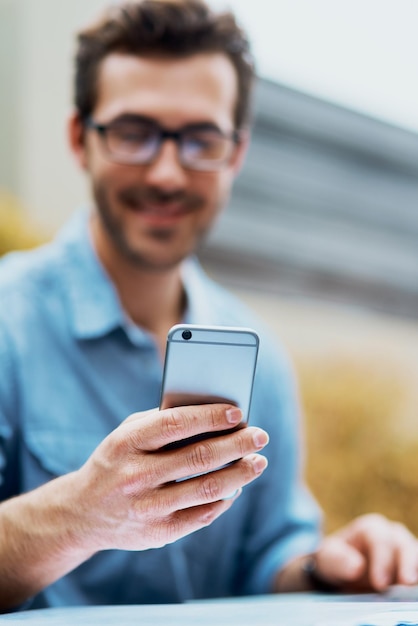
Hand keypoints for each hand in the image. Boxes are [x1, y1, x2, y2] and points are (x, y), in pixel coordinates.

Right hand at [73, 403, 268, 552]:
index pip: (175, 424)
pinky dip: (225, 499)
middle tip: (260, 435)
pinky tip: (237, 486)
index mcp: (127, 443)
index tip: (237, 412)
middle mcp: (135, 476)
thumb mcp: (127, 434)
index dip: (209, 417)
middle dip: (236, 444)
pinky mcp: (157, 533)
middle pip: (198, 457)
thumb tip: (213, 413)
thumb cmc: (117, 461)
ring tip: (258, 461)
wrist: (83, 512)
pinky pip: (202, 515)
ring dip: (240, 474)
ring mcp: (147, 508)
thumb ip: (162, 421)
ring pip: (206, 489)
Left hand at [311, 513, 417, 591]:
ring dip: (416, 568)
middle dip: (406, 562)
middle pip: (403, 543)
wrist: (342, 569)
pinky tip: (415, 589)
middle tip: (406, 582)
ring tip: (413, 585)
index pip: (380, 539)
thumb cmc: (335, 559)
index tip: (380, 583)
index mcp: (370, 528)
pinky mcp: (410, 565)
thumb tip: (357, 566)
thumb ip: (339, 560)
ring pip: (415, 553)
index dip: (382, 560)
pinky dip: (417, 574)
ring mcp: (403, 550)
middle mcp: (391, 534)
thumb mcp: (329, 557)